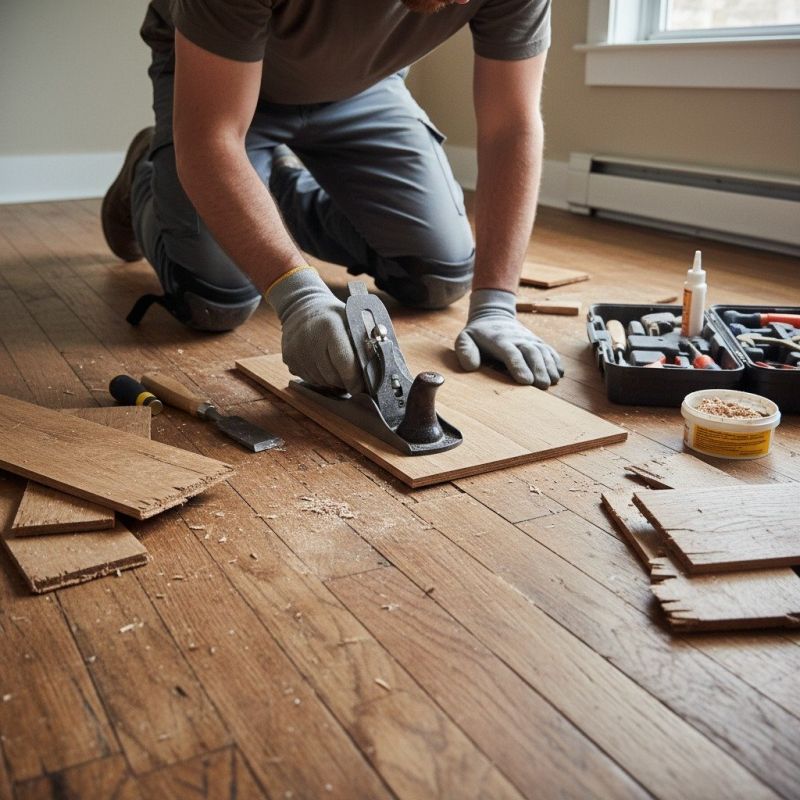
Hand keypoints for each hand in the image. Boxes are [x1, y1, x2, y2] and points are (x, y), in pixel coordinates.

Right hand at [267, 268, 363, 393]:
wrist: (301, 306)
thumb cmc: (333, 315)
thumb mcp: (352, 319)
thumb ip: (364, 341)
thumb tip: (378, 368)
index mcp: (329, 327)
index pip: (345, 363)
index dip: (356, 380)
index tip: (363, 387)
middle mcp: (310, 339)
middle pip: (333, 377)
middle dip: (346, 381)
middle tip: (352, 376)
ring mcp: (296, 351)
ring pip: (321, 382)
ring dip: (333, 380)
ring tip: (336, 366)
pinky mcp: (288, 359)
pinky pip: (309, 379)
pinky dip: (320, 377)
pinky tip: (322, 363)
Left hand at [455, 289, 563, 388]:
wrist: (493, 315)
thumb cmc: (477, 334)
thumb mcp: (464, 338)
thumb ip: (465, 350)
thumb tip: (471, 367)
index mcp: (499, 340)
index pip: (511, 353)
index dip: (519, 366)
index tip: (526, 381)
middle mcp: (517, 338)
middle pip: (531, 353)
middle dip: (538, 369)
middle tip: (543, 386)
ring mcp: (529, 339)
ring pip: (543, 351)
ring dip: (549, 366)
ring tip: (553, 381)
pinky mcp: (537, 341)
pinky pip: (549, 350)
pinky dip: (555, 361)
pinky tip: (559, 373)